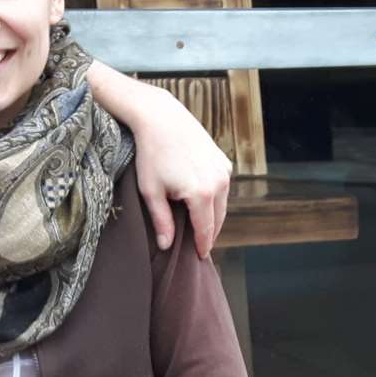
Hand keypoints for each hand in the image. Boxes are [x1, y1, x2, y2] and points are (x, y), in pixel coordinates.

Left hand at [125, 84, 231, 258]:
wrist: (161, 118)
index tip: (201, 258)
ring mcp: (224, 171)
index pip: (206, 229)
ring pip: (223, 204)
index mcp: (202, 194)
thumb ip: (162, 220)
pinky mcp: (224, 161)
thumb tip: (167, 245)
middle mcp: (219, 183)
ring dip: (213, 215)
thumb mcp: (151, 191)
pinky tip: (202, 201)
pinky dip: (215, 197)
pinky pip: (222, 187)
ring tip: (200, 226)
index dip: (203, 246)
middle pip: (218, 219)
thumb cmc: (151, 154)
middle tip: (200, 246)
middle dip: (210, 233)